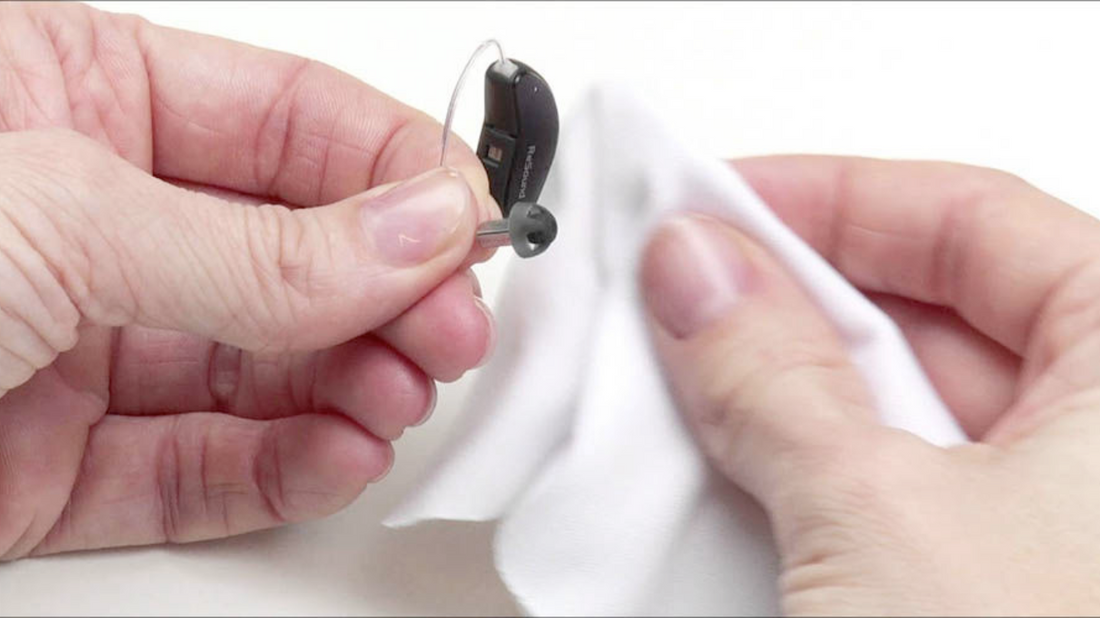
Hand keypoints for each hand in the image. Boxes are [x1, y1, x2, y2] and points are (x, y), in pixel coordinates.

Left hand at [0, 3, 498, 558]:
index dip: (395, 167)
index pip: (289, 119)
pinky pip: (201, 461)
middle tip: (451, 327)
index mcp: (74, 95)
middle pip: (293, 246)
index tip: (471, 222)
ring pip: (261, 362)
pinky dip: (284, 463)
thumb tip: (413, 230)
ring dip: (351, 380)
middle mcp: (88, 217)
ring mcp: (78, 342)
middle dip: (388, 288)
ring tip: (401, 395)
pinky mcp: (54, 461)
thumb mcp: (51, 212)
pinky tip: (341, 449)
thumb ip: (253, 240)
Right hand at [641, 156, 1099, 613]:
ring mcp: (1047, 521)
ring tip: (698, 389)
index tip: (726, 203)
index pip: (978, 222)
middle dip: (794, 303)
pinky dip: (808, 475)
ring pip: (897, 408)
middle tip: (685, 291)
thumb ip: (776, 380)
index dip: (838, 199)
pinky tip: (740, 476)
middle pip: (929, 312)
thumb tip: (700, 276)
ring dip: (789, 395)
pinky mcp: (987, 583)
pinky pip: (886, 491)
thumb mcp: (881, 517)